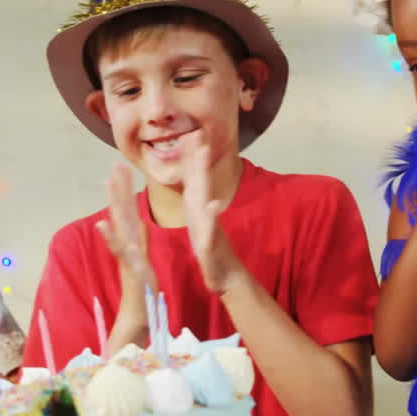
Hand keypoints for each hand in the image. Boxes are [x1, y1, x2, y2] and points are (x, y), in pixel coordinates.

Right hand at [96, 163, 157, 291]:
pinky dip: (110, 238)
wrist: (140, 313)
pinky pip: (118, 251)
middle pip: (121, 211)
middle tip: (114, 163)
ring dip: (112, 204)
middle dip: (118, 187)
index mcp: (132, 240)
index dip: (124, 189)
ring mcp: (126, 255)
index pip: (128, 210)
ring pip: (118, 225)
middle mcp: (126, 244)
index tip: (122, 168)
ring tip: (107, 182)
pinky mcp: (128, 268)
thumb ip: (141, 240)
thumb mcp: (144, 258)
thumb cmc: (142, 288)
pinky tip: (102, 225)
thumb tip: (141, 223)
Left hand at [181, 131, 244, 294]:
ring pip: (204, 200)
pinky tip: (213, 205)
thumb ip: (201, 210)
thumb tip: (201, 192)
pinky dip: (211, 218)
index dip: (191, 160)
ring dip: (204, 179)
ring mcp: (209, 230)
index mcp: (197, 212)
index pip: (194, 182)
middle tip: (199, 136)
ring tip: (203, 158)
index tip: (191, 136)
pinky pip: (210, 231)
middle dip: (199, 161)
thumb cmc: (212, 255)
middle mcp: (204, 217)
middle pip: (201, 185)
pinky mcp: (210, 247)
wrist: (225, 279)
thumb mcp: (201, 228)